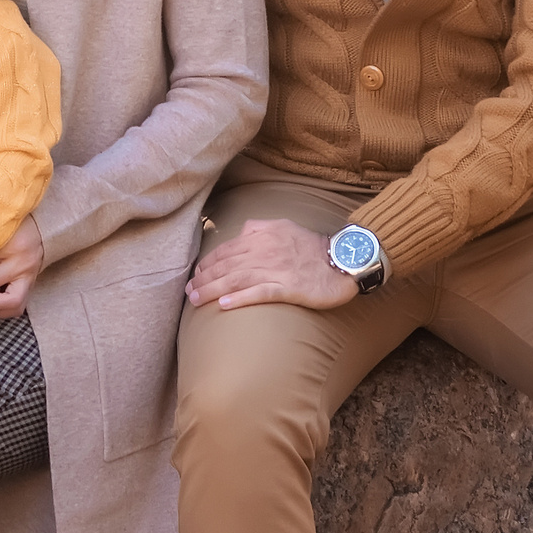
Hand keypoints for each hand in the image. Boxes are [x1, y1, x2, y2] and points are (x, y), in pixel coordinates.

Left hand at [184, 216, 357, 311]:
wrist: (344, 260)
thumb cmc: (313, 246)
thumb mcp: (284, 226)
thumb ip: (259, 227)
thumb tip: (240, 232)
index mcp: (262, 236)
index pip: (227, 250)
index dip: (208, 264)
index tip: (196, 276)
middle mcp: (265, 251)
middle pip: (227, 266)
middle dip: (204, 279)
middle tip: (188, 292)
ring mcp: (277, 269)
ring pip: (237, 279)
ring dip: (213, 290)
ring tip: (197, 300)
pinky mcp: (289, 288)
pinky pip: (260, 293)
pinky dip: (241, 299)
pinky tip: (225, 306)